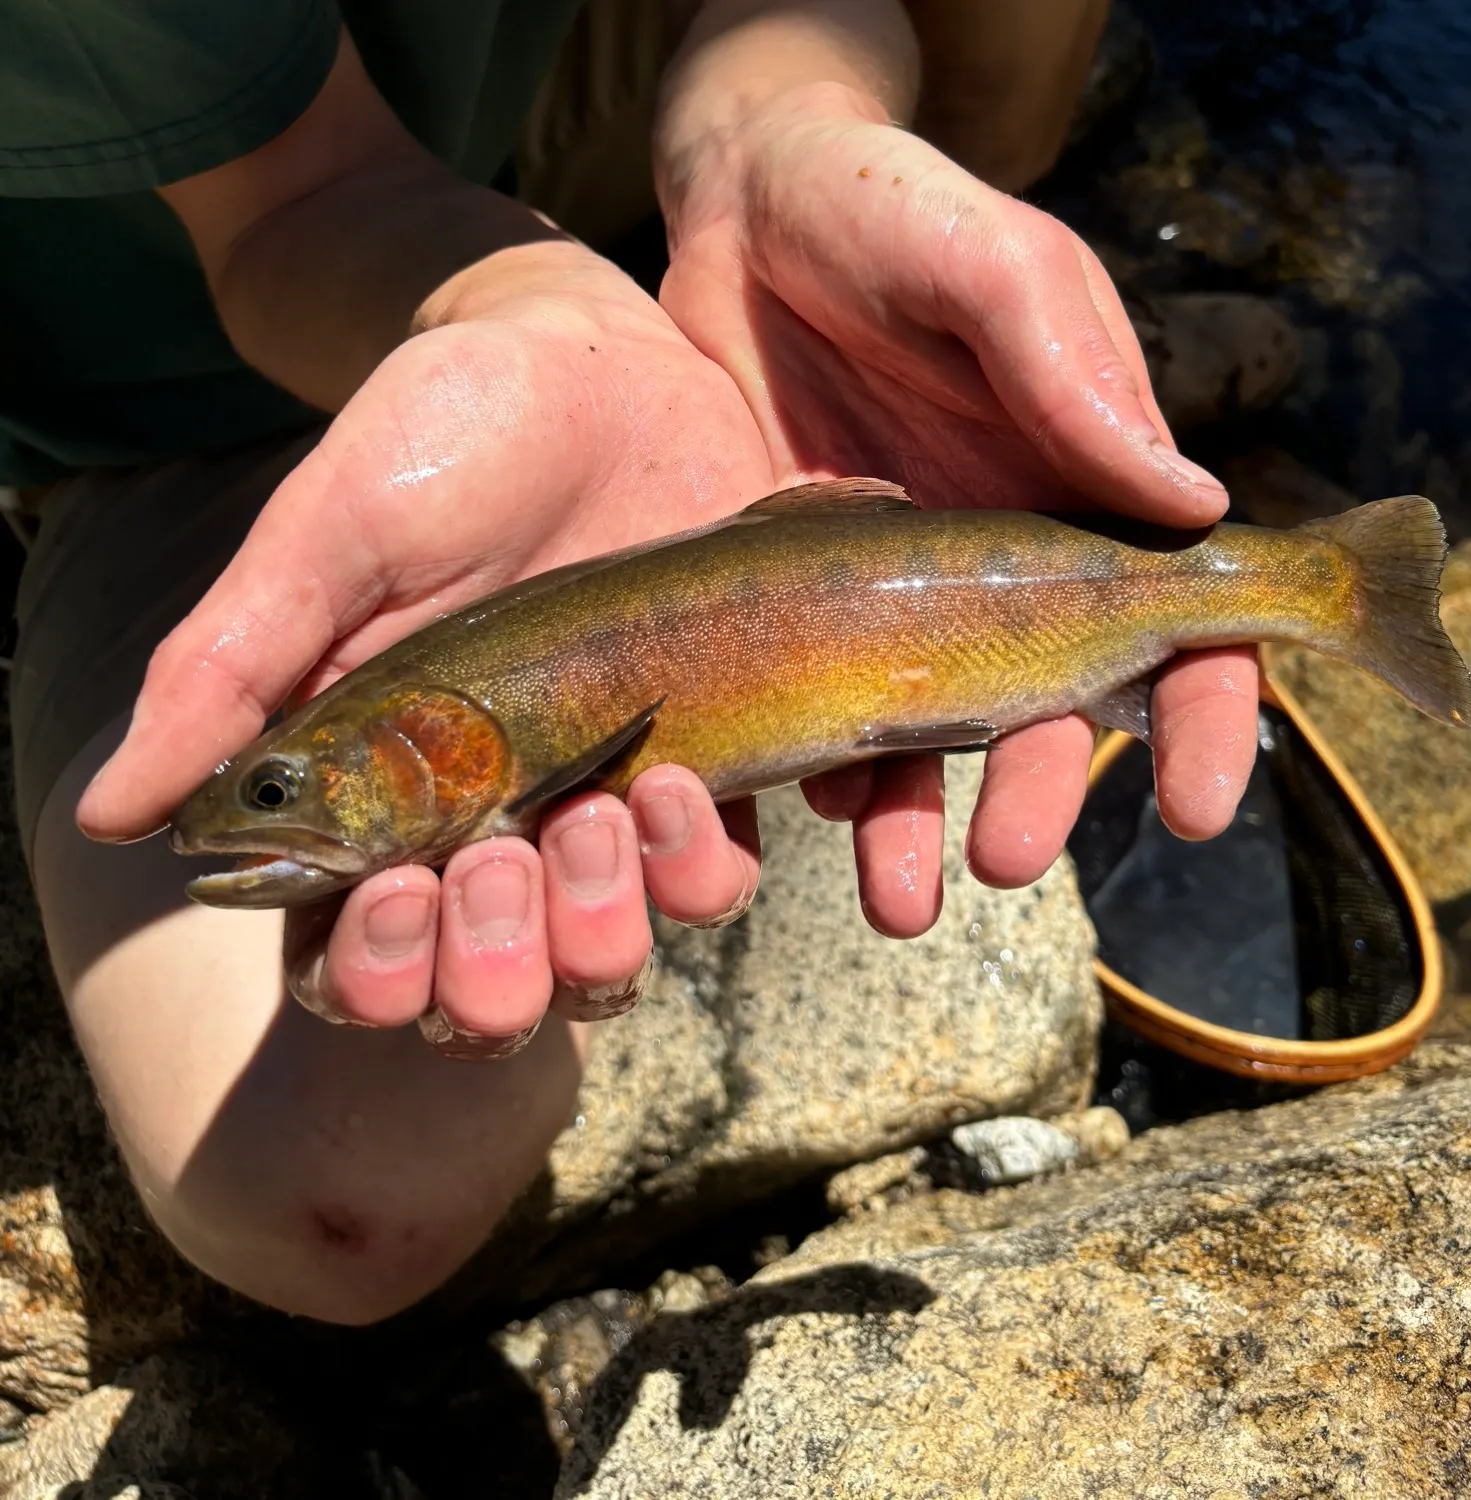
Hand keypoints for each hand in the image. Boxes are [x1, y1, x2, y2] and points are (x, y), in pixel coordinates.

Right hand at [78, 243, 769, 1053]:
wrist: (594, 367)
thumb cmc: (439, 442)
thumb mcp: (328, 543)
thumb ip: (231, 674)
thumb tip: (113, 815)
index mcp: (373, 797)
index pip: (356, 956)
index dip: (375, 972)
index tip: (398, 891)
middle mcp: (483, 824)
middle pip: (486, 989)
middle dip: (496, 966)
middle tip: (500, 862)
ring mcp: (594, 805)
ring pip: (600, 958)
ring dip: (596, 930)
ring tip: (592, 820)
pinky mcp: (693, 767)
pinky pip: (705, 883)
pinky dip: (694, 871)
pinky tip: (672, 782)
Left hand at [658, 84, 1259, 936]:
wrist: (738, 213)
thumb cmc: (885, 209)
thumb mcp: (987, 266)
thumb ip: (1072, 371)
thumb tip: (1195, 507)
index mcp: (1079, 492)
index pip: (1178, 623)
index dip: (1202, 716)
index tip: (1199, 801)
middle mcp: (999, 564)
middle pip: (1050, 710)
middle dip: (1042, 794)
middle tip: (1011, 858)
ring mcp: (894, 598)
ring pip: (932, 740)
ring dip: (922, 828)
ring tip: (898, 900)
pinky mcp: (797, 607)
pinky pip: (816, 711)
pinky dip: (817, 775)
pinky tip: (802, 809)